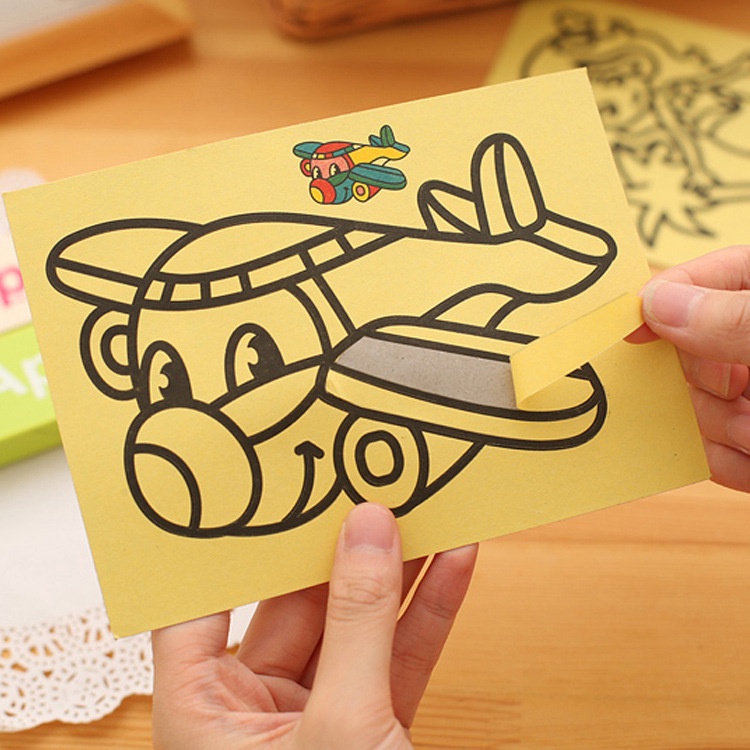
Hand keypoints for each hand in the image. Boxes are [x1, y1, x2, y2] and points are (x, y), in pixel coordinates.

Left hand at [151, 502, 477, 749]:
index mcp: (204, 713)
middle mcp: (254, 710)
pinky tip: (454, 562)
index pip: (199, 607)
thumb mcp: (339, 729)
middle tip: (365, 484)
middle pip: (293, 603)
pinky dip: (429, 610)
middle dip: (338, 546)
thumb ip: (356, 624)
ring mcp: (320, 715)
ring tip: (421, 508)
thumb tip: (366, 530)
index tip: (263, 488)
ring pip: (357, 624)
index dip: (224, 545)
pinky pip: (402, 655)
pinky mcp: (373, 725)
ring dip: (395, 570)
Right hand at [631, 245, 749, 490]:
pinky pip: (723, 455)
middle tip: (705, 391)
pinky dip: (728, 463)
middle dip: (696, 379)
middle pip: (699, 349)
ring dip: (714, 426)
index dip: (668, 298)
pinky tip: (748, 457)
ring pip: (706, 406)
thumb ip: (735, 318)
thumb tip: (659, 304)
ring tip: (744, 432)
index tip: (627, 325)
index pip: (715, 277)